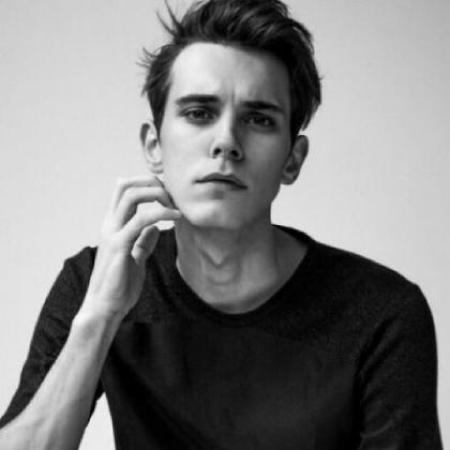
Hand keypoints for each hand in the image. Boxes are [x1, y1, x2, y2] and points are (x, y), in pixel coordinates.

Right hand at [81, 175, 180, 319]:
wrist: (106, 309)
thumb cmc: (119, 286)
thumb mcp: (135, 259)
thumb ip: (143, 242)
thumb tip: (155, 228)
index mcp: (114, 226)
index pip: (124, 191)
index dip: (146, 184)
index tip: (168, 196)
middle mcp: (111, 225)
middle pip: (126, 185)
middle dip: (151, 182)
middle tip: (172, 197)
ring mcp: (113, 233)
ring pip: (130, 195)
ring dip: (157, 193)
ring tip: (175, 206)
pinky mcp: (119, 246)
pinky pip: (141, 219)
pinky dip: (161, 213)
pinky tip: (176, 217)